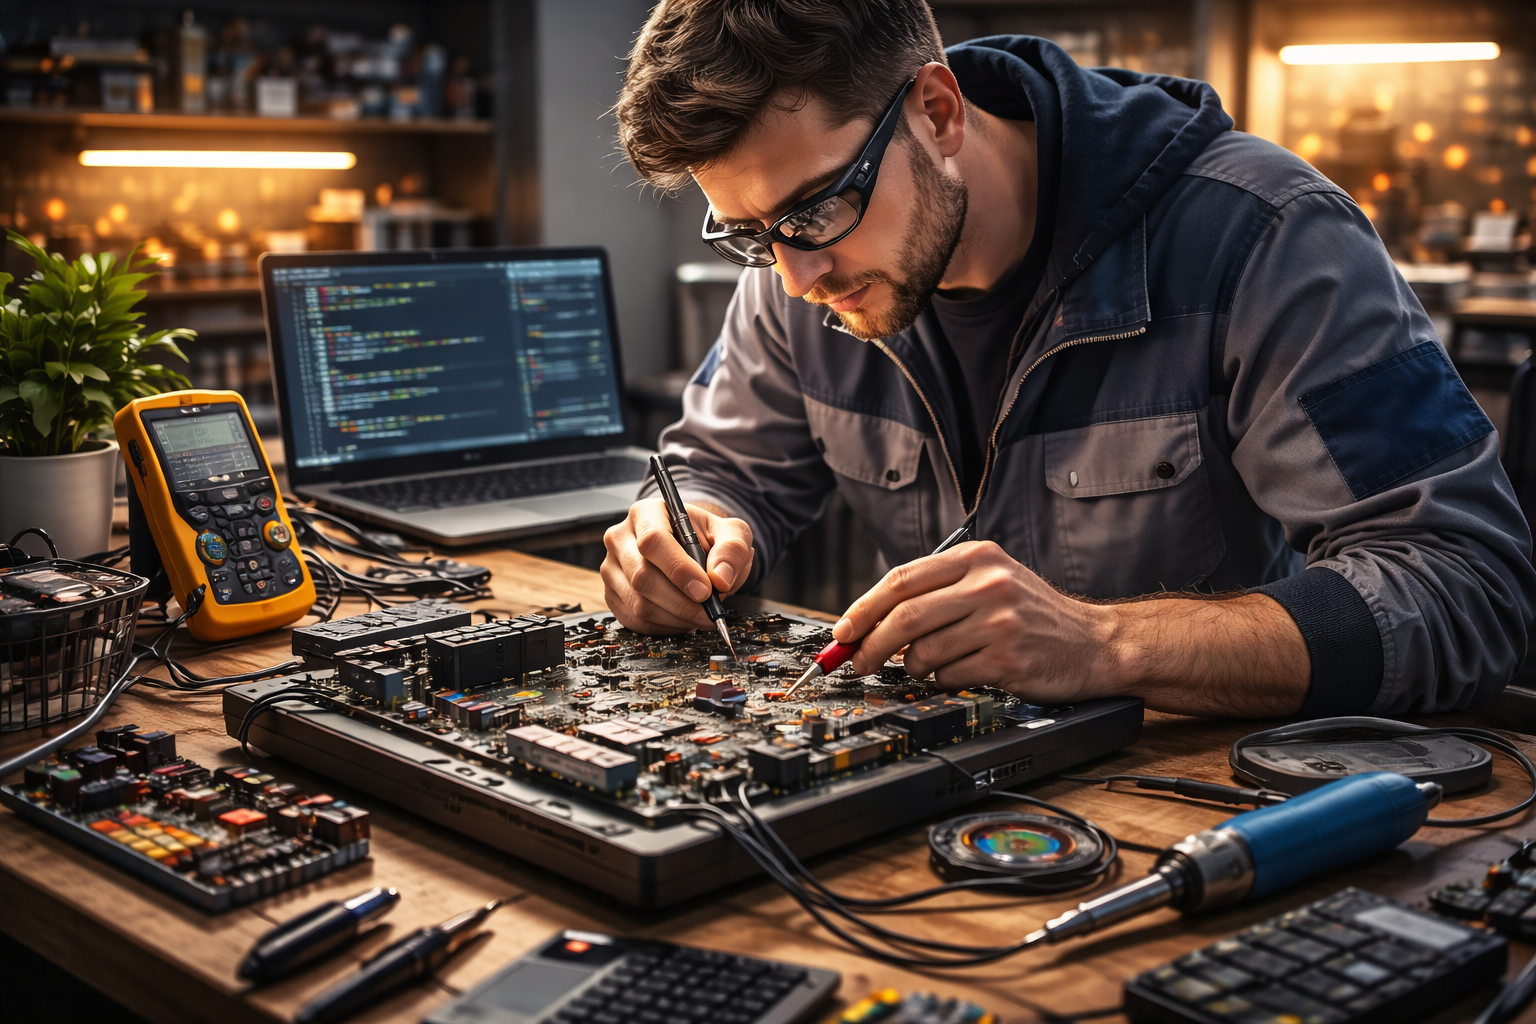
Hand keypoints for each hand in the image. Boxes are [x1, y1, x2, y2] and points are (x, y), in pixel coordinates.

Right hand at [601, 499, 753, 634]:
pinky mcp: (613, 595)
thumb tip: (720, 576)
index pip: (653, 541)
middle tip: (708, 611)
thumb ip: (732, 549)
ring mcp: (612, 568)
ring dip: (676, 618)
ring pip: (638, 604)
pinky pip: (635, 621)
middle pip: (642, 576)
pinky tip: (683, 619)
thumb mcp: (732, 534)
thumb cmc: (709, 540)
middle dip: (680, 601)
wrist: (697, 553)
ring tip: (700, 615)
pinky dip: (664, 627)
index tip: (705, 589)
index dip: (678, 569)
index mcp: (646, 513)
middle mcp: (621, 538)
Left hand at [832, 541, 1119, 703]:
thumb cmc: (1034, 616)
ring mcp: (1000, 621)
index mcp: (978, 557)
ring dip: (910, 667)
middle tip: (858, 662)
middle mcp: (989, 583)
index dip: (864, 608)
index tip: (843, 631)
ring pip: (924, 650)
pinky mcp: (1007, 658)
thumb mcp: (993, 581)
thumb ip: (939, 590)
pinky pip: (949, 675)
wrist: (1096, 643)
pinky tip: (955, 674)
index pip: (902, 579)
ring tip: (920, 667)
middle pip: (905, 616)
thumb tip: (871, 620)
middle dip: (871, 644)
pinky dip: (940, 680)